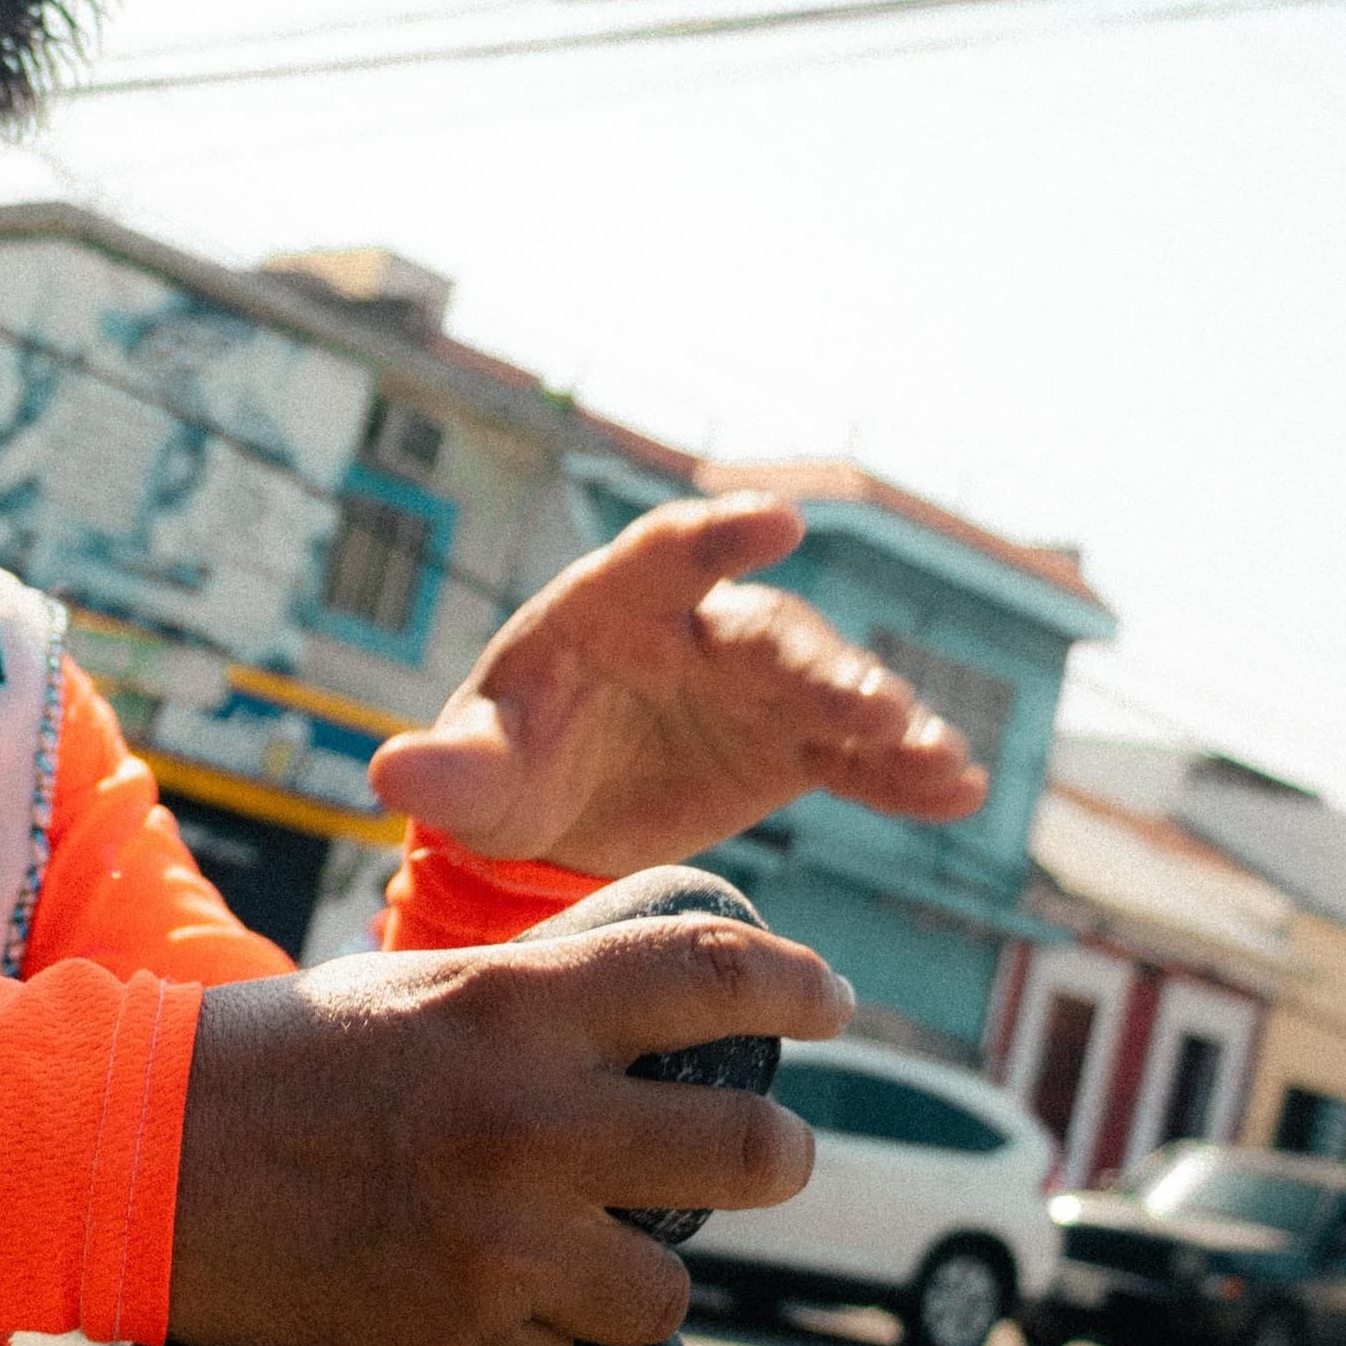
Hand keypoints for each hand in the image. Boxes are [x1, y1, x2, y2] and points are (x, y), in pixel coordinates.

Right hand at [170, 910, 851, 1345]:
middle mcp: (528, 1126)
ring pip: (666, 1289)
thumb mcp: (418, 990)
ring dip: (639, 1272)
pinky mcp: (454, 1339)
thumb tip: (665, 996)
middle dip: (775, 1157)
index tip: (830, 1000)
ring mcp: (498, 1247)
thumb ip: (542, 997)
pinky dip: (527, 1332)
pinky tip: (469, 1291)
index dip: (794, 984)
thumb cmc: (278, 1057)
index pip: (710, 976)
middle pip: (749, 1154)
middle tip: (768, 1156)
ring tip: (586, 1249)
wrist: (131, 1162)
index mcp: (514, 1008)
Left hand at [368, 496, 989, 876]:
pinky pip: (854, 754)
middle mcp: (696, 630)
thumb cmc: (502, 768)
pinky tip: (956, 794)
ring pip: (831, 688)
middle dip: (824, 667)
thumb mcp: (474, 774)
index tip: (777, 522)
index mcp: (610, 605)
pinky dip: (902, 771)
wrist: (549, 823)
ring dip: (887, 721)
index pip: (665, 554)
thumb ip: (446, 773)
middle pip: (769, 633)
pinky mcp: (789, 746)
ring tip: (939, 760)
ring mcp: (751, 687)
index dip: (718, 537)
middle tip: (871, 707)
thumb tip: (389, 773)